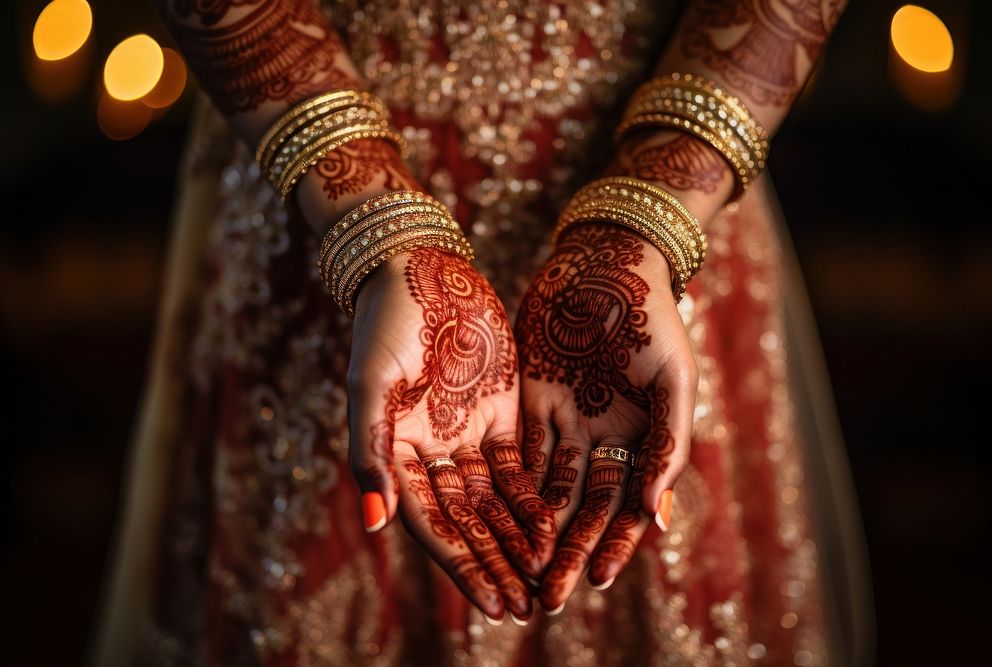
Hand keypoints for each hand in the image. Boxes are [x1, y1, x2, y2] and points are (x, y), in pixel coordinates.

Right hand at [347, 248, 555, 622]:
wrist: (421, 270)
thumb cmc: (384, 325)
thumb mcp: (370, 388)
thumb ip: (370, 453)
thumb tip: (375, 523)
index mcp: (396, 455)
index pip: (433, 525)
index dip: (462, 566)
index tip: (490, 605)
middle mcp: (433, 454)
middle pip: (468, 523)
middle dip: (496, 565)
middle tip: (526, 608)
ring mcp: (468, 435)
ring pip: (497, 502)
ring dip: (518, 542)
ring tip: (545, 580)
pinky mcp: (501, 413)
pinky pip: (519, 467)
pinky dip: (534, 498)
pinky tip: (554, 528)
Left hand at [515, 223, 695, 612]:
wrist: (607, 263)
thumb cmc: (653, 318)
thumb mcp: (674, 382)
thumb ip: (668, 447)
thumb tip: (658, 518)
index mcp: (642, 439)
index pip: (625, 507)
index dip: (612, 546)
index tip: (593, 582)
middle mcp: (602, 439)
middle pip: (581, 509)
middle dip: (565, 553)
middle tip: (546, 599)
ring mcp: (566, 421)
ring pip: (546, 488)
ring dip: (533, 531)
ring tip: (516, 571)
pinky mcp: (531, 399)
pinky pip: (519, 449)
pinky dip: (509, 484)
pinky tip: (492, 517)